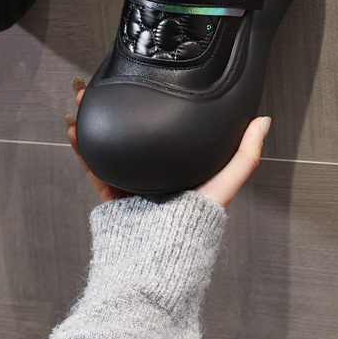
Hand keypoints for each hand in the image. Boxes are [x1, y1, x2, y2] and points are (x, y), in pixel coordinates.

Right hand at [65, 78, 269, 207]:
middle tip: (101, 82)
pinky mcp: (111, 195)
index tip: (142, 78)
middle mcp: (154, 172)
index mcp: (180, 167)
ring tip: (81, 97)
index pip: (164, 125)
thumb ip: (244, 156)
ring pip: (108, 142)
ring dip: (92, 118)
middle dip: (113, 103)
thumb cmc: (195, 226)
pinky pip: (95, 165)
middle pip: (130, 128)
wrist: (158, 260)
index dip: (151, 100)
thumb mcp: (225, 184)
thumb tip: (263, 121)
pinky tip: (74, 128)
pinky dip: (82, 147)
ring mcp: (131, 182)